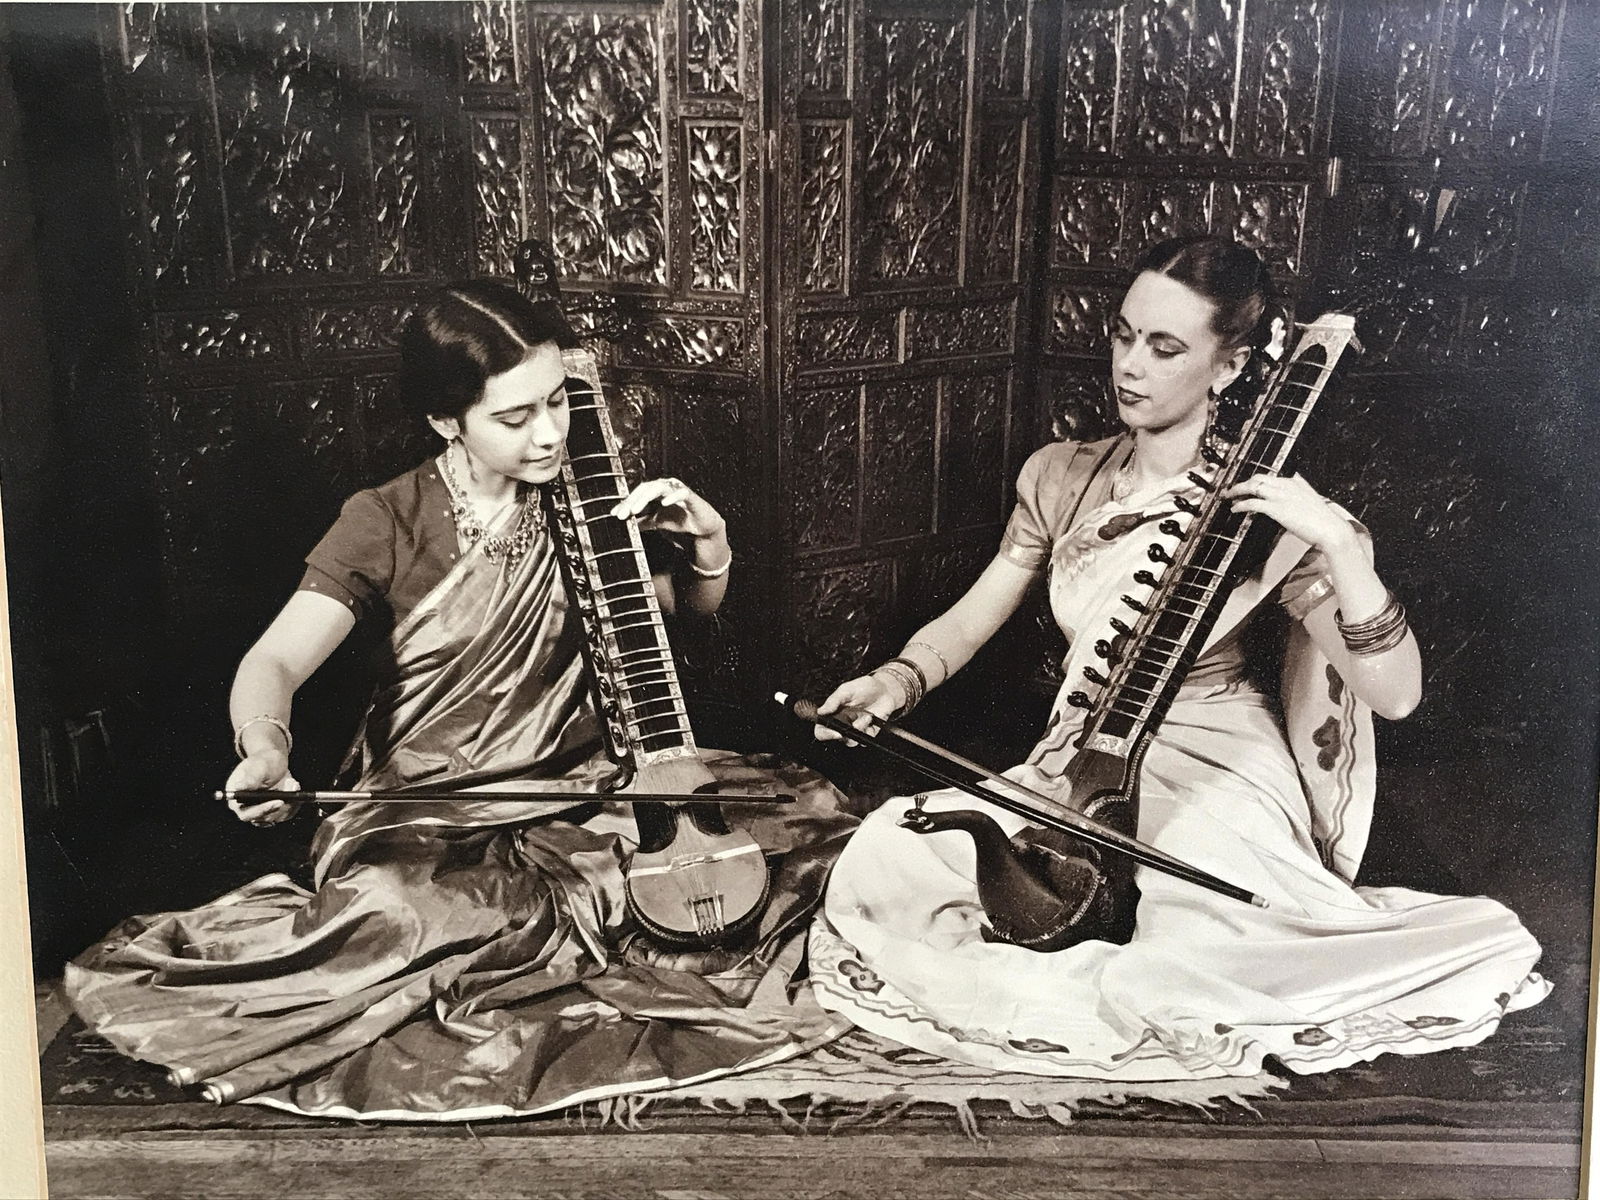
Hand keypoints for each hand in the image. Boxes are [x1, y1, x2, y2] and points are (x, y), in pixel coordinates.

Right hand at [223, 750, 300, 826]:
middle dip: (280, 806)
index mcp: (236, 799)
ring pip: (277, 817)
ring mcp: (262, 811)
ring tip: (292, 783)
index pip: (246, 814)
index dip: (261, 811)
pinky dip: (294, 803)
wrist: (272, 762)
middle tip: (291, 788)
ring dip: (289, 802)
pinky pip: (287, 814)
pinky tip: (294, 787)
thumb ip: (250, 778)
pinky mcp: (275, 811)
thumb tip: (239, 787)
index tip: (279, 801)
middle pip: (263, 819)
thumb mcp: (256, 766)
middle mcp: (247, 808)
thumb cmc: (261, 763)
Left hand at [611, 477, 725, 542]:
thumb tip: (626, 523)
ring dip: (645, 498)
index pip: (637, 494)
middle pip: (645, 488)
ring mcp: (677, 489)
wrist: (701, 528)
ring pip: (659, 487)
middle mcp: (665, 487)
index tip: (614, 514)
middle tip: (622, 514)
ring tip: (635, 509)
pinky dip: (672, 496)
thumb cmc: (680, 520)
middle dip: (632, 501)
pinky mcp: (690, 496)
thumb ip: (642, 521)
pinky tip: (663, 503)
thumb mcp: (656, 522)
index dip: (625, 503)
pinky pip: (681, 492)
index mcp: (656, 491)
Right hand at [814, 674, 901, 742]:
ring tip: (866, 715)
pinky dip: (868, 730)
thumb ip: (833, 701)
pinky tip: (871, 718)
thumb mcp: (847, 690)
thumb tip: (820, 711)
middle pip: (834, 738)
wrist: (885, 690)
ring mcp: (854, 730)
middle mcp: (842, 724)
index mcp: (833, 714)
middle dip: (842, 734)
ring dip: (858, 729)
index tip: (833, 732)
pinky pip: (864, 740)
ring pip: (850, 741)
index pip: (822, 729)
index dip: (824, 733)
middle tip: (851, 726)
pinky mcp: (866, 734)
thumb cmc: (865, 687)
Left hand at [1224, 473, 1358, 555]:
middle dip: (1243, 483)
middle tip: (1232, 490)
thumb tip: (1294, 486)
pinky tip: (1235, 508)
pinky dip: (1241, 504)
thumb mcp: (1311, 499)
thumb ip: (1300, 491)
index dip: (1255, 481)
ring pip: (1252, 486)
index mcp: (1295, 482)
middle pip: (1258, 478)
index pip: (1270, 477)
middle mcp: (1287, 485)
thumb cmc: (1323, 520)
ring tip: (1228, 497)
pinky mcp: (1277, 508)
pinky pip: (1253, 503)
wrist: (1331, 529)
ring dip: (1237, 491)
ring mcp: (1281, 496)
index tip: (1247, 486)